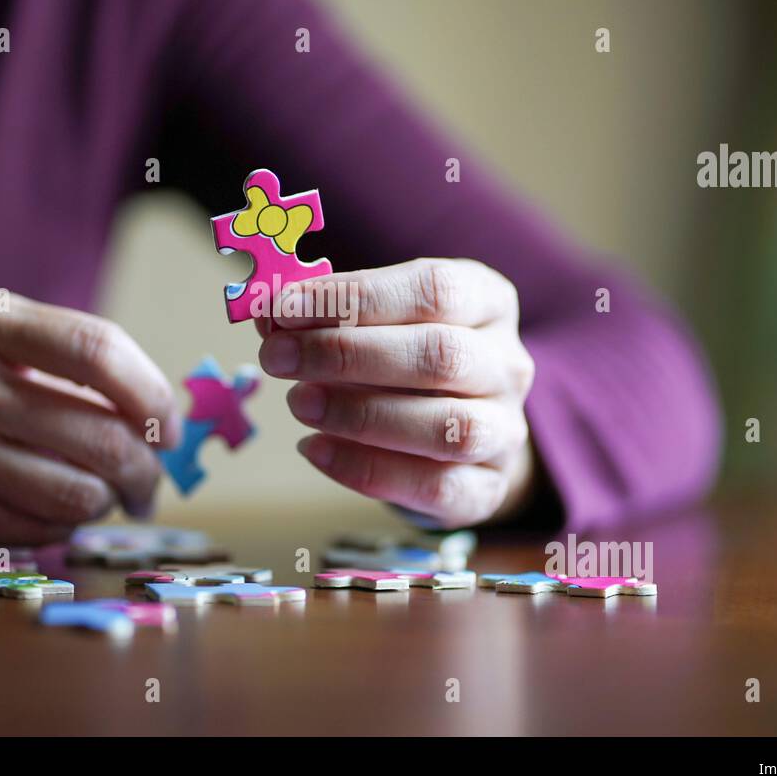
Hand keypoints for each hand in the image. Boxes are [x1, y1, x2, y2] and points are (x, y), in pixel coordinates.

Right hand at [0, 288, 179, 543]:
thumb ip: (45, 351)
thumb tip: (145, 403)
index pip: (101, 352)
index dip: (156, 394)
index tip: (170, 424)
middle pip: (103, 436)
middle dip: (147, 469)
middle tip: (150, 480)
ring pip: (78, 494)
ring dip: (109, 502)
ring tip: (106, 496)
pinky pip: (34, 528)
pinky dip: (63, 525)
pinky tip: (56, 511)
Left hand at [257, 258, 535, 528]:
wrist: (458, 430)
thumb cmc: (406, 359)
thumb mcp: (377, 321)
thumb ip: (327, 315)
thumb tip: (269, 317)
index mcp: (488, 302)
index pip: (433, 289)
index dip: (356, 296)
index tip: (285, 307)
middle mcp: (507, 364)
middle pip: (439, 355)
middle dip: (347, 355)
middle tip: (279, 357)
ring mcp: (505, 430)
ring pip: (446, 427)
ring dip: (359, 415)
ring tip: (297, 403)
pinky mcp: (487, 487)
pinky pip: (433, 486)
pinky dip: (365, 469)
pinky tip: (314, 449)